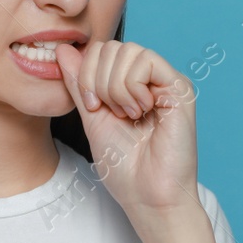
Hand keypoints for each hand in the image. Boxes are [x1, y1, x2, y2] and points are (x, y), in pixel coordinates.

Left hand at [54, 39, 197, 217]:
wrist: (147, 195)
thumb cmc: (125, 167)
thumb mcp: (92, 118)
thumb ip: (79, 84)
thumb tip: (62, 49)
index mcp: (132, 84)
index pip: (101, 49)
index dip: (87, 73)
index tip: (93, 107)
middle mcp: (152, 78)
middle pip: (112, 47)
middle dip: (98, 80)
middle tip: (111, 112)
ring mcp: (167, 81)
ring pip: (128, 51)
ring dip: (116, 87)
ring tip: (128, 115)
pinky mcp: (180, 88)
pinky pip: (146, 62)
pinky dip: (132, 88)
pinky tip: (141, 111)